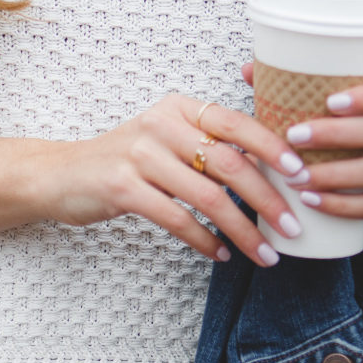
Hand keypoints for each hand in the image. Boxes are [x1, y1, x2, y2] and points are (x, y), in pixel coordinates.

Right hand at [44, 92, 311, 265]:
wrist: (60, 175)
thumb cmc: (124, 161)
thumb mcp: (165, 139)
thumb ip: (207, 146)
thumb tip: (270, 170)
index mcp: (179, 108)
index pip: (237, 123)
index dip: (273, 149)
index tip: (301, 174)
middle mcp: (160, 125)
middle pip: (230, 163)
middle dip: (268, 200)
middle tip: (292, 227)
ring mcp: (140, 156)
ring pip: (209, 197)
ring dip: (243, 230)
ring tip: (265, 253)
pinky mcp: (123, 189)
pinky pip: (177, 219)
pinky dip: (204, 240)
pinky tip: (221, 254)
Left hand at [241, 63, 362, 218]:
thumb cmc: (358, 120)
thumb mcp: (343, 98)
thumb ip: (301, 84)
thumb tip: (248, 70)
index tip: (329, 102)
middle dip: (338, 136)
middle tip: (295, 137)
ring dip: (335, 175)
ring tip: (296, 175)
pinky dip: (342, 205)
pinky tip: (311, 201)